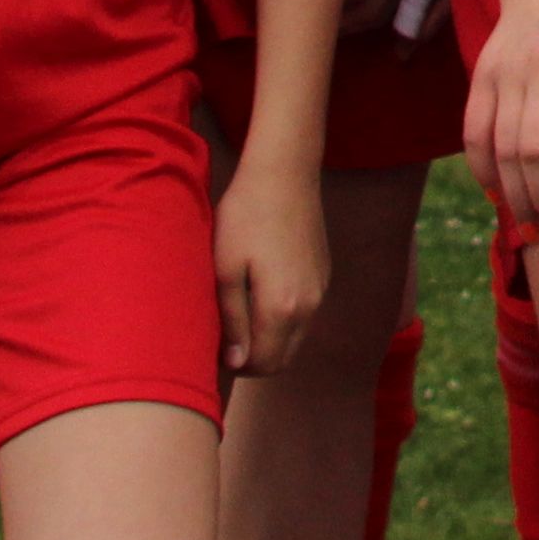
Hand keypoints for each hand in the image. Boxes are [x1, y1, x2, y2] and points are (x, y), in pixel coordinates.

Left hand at [214, 159, 329, 376]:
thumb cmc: (245, 217)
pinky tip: (261, 292)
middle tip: (225, 336)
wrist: (284, 173)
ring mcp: (320, 291)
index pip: (264, 365)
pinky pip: (304, 315)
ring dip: (270, 340)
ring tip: (240, 313)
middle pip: (283, 359)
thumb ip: (233, 321)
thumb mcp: (225, 270)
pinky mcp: (323, 275)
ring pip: (295, 338)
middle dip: (255, 359)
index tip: (215, 348)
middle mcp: (309, 306)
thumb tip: (237, 361)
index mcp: (282, 308)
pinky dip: (283, 320)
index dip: (237, 366)